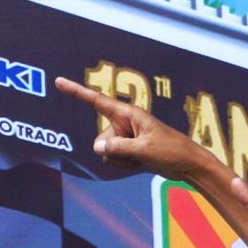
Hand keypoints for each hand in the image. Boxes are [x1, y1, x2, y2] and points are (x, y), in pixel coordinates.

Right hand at [55, 75, 219, 181]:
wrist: (188, 165)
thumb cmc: (172, 151)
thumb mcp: (144, 150)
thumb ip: (118, 148)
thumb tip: (98, 148)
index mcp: (128, 114)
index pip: (96, 101)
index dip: (76, 92)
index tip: (58, 81)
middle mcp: (124, 123)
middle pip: (101, 139)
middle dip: (115, 151)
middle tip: (141, 152)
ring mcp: (126, 137)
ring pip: (106, 152)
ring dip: (122, 160)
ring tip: (144, 158)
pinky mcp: (129, 150)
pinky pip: (114, 160)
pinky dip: (125, 165)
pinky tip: (142, 164)